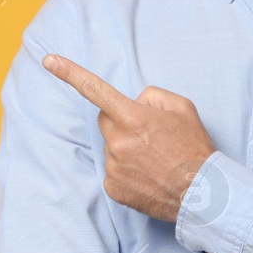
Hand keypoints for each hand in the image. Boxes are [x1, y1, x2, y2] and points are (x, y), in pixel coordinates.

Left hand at [42, 53, 215, 222]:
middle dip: (120, 122)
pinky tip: (148, 176)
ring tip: (154, 160)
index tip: (48, 60)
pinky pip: (112, 171)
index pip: (94, 89)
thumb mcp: (181, 107)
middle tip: (148, 135)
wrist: (203, 193)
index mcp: (132, 117)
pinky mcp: (113, 188)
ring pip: (111, 148)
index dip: (69, 73)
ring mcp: (113, 166)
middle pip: (105, 121)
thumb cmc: (193, 147)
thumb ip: (151, 96)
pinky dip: (127, 171)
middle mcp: (118, 141)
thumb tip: (133, 103)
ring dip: (126, 149)